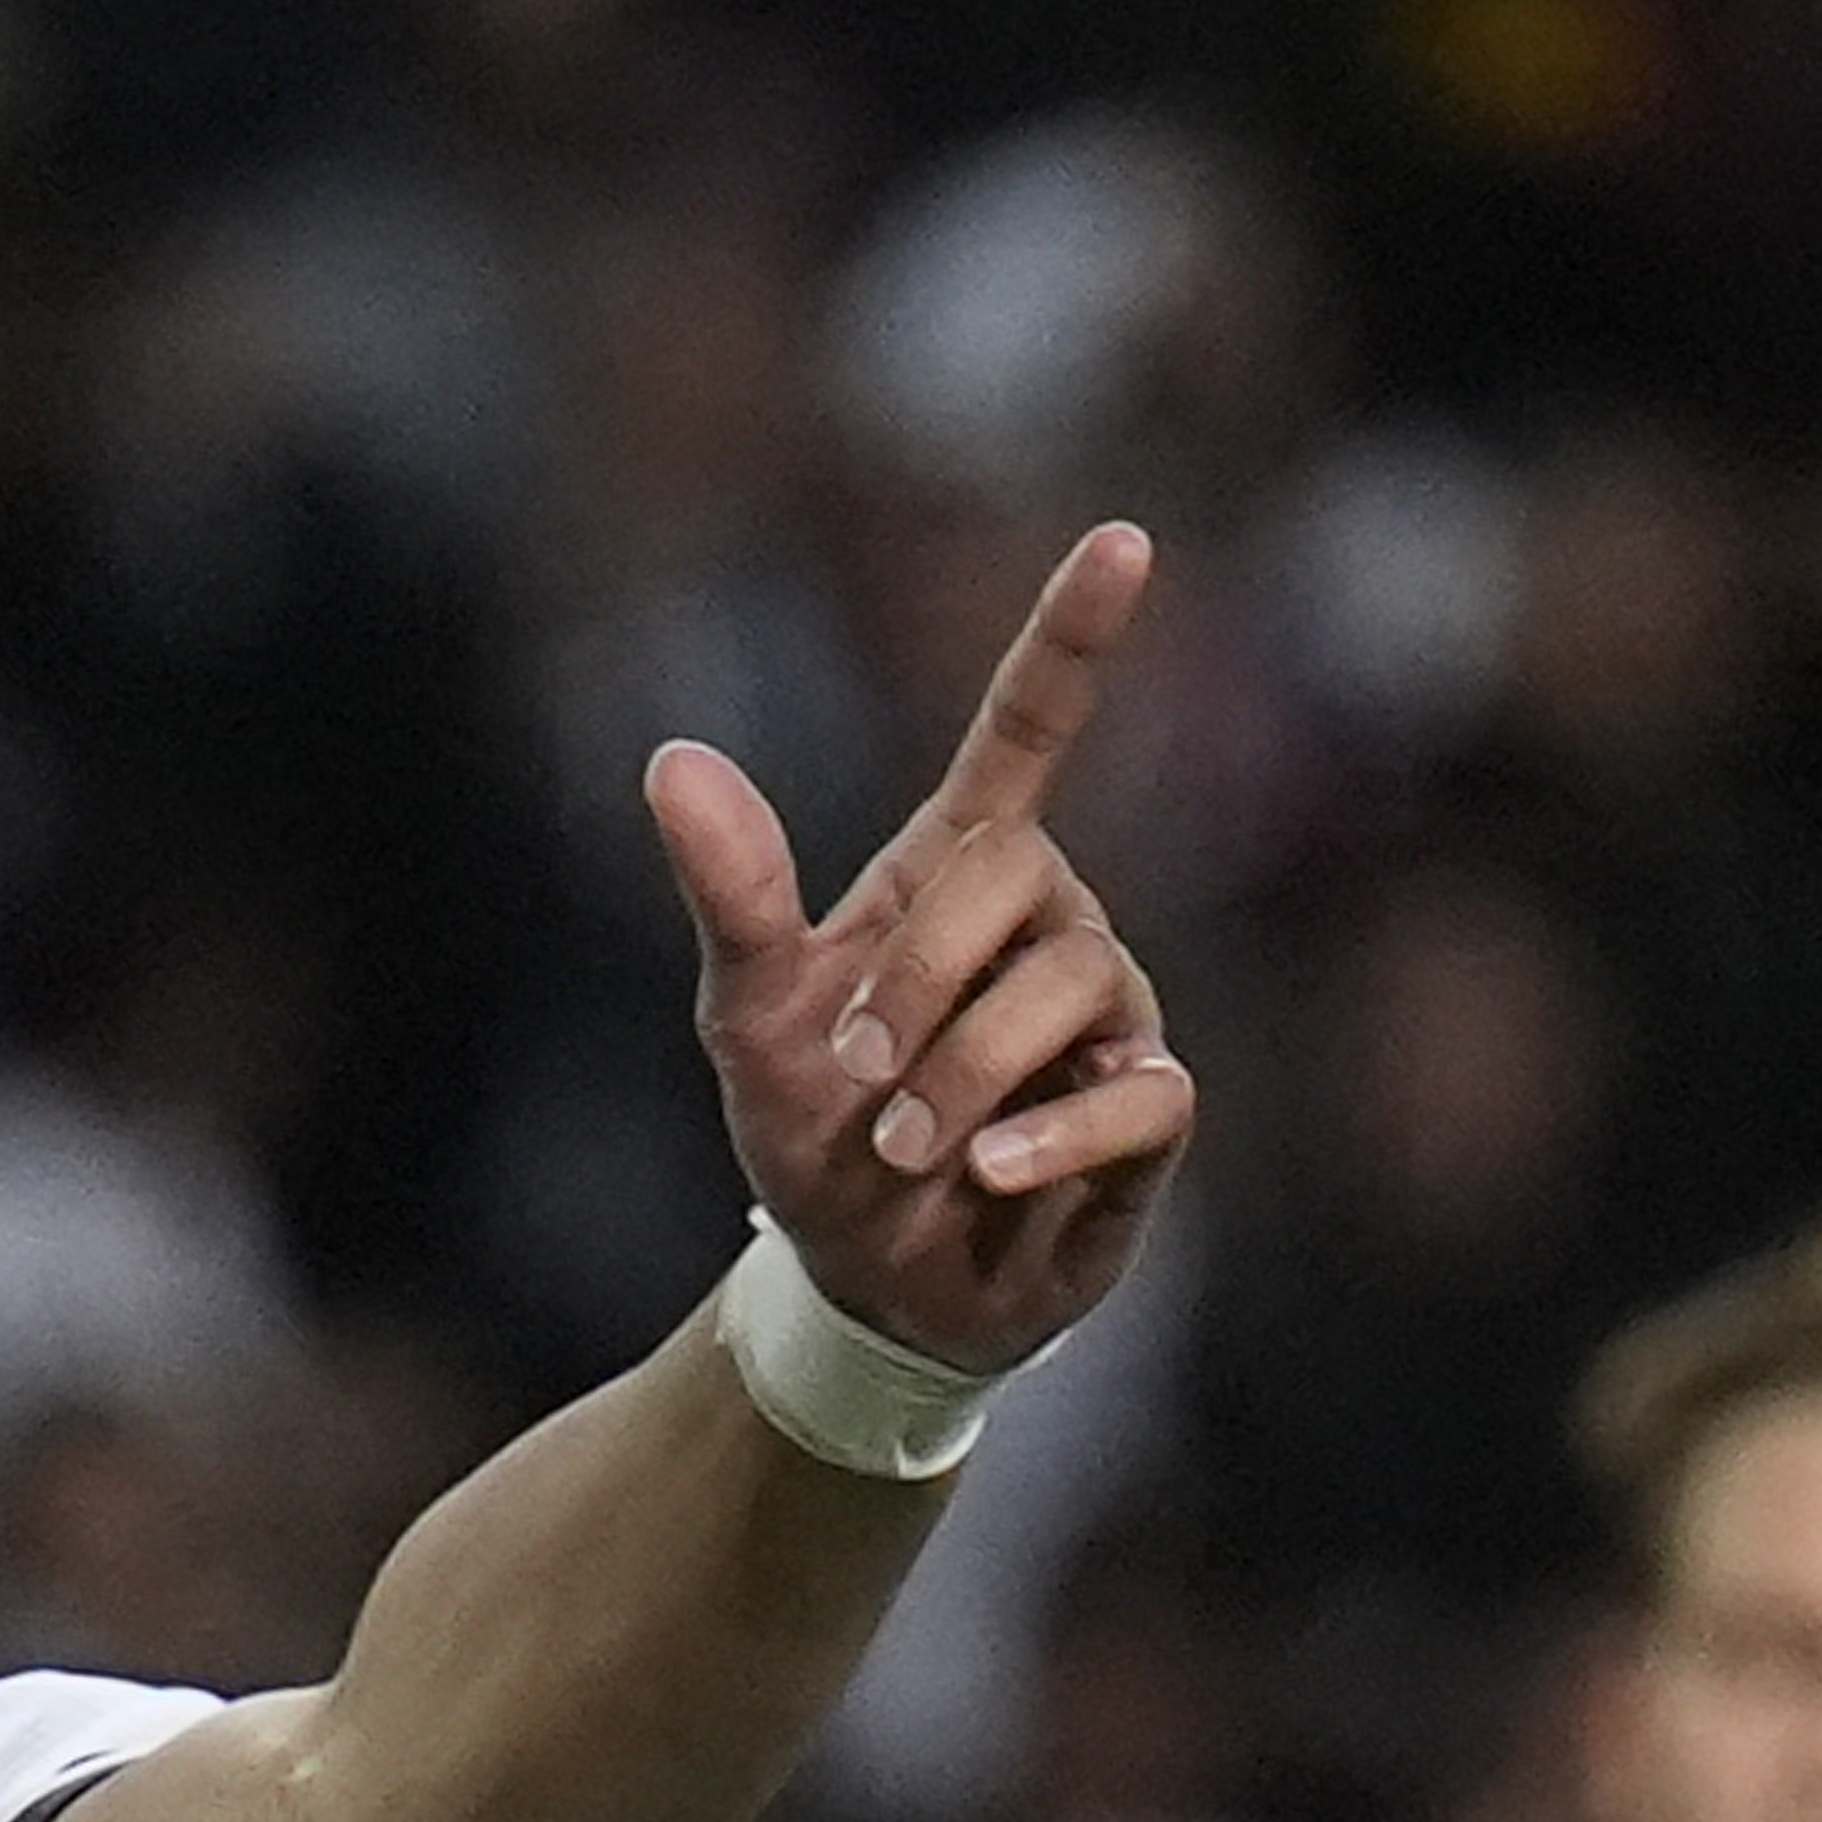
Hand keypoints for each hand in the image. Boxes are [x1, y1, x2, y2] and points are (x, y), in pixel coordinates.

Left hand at [645, 521, 1200, 1377]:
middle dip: (922, 979)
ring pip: (1073, 984)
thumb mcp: (745, 1019)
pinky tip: (991, 1171)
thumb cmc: (813, 1131)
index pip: (1028, 730)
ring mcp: (1110, 1012)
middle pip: (1019, 872)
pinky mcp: (1149, 1112)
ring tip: (906, 1147)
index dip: (1072, 637)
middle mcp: (1050, 921)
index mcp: (955, 873)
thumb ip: (732, 894)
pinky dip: (1055, 1133)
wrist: (862, 1283)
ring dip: (964, 1076)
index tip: (1123, 538)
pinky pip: (1143, 1091)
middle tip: (859, 1076)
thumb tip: (672, 758)